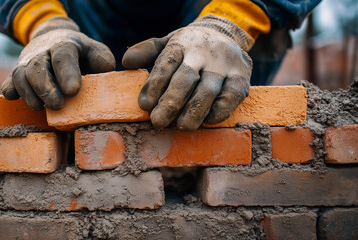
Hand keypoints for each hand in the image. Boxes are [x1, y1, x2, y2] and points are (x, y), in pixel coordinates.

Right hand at [1, 17, 114, 110]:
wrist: (53, 39)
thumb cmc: (80, 52)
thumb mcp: (95, 51)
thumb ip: (102, 61)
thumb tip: (103, 74)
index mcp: (65, 45)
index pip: (64, 56)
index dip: (67, 73)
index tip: (73, 90)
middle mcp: (42, 52)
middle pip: (38, 67)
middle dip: (46, 88)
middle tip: (57, 105)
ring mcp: (28, 62)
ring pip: (20, 75)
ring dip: (29, 93)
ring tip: (42, 108)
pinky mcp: (18, 73)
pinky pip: (8, 82)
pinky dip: (10, 91)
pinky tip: (17, 100)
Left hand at [123, 15, 252, 130]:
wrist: (226, 34)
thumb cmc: (190, 47)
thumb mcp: (168, 42)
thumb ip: (147, 51)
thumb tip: (126, 61)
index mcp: (182, 44)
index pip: (166, 64)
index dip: (154, 86)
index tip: (144, 106)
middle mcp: (204, 53)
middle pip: (185, 79)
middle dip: (170, 103)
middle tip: (158, 123)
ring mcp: (225, 65)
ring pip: (207, 91)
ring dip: (193, 112)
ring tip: (180, 127)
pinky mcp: (241, 77)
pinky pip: (230, 99)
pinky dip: (217, 113)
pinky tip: (206, 121)